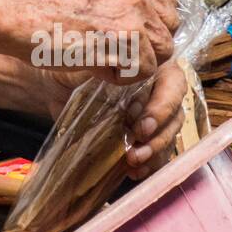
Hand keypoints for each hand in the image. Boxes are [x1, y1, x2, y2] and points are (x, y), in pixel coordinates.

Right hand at [26, 0, 178, 80]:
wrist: (13, 9)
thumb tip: (134, 3)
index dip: (153, 15)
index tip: (134, 27)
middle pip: (168, 21)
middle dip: (147, 40)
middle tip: (114, 46)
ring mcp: (134, 5)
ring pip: (161, 47)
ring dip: (135, 59)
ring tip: (102, 56)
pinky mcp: (128, 36)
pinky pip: (145, 69)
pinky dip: (122, 75)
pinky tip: (96, 64)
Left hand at [30, 59, 186, 181]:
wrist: (57, 82)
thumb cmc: (74, 65)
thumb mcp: (87, 59)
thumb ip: (106, 61)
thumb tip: (119, 69)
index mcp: (153, 64)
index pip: (173, 84)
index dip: (162, 107)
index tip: (141, 127)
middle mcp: (158, 88)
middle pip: (174, 114)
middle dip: (158, 136)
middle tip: (136, 152)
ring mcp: (153, 113)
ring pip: (169, 134)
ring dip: (154, 152)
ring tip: (133, 162)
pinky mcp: (142, 133)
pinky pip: (157, 151)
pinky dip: (149, 163)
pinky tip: (134, 172)